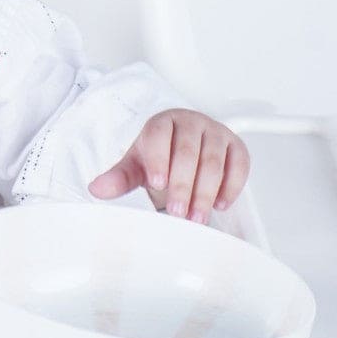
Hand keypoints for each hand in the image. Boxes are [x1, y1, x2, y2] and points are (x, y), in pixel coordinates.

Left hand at [88, 108, 249, 223]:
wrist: (184, 147)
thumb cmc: (161, 155)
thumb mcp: (137, 164)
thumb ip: (119, 176)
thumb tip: (97, 189)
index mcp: (163, 122)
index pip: (160, 135)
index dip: (159, 159)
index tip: (157, 184)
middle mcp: (191, 123)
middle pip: (189, 152)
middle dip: (184, 185)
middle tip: (178, 211)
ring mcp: (216, 132)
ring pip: (214, 161)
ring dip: (206, 192)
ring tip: (197, 216)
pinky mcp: (236, 147)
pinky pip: (239, 165)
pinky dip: (232, 186)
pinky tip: (221, 204)